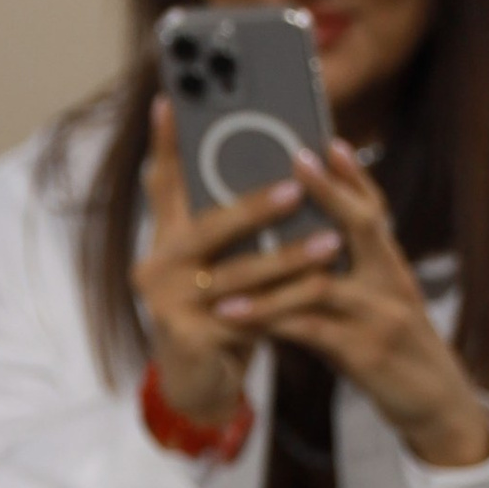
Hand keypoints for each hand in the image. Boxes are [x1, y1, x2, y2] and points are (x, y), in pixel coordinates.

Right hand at [132, 101, 310, 429]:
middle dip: (256, 206)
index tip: (170, 101)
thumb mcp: (220, 267)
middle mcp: (158, 266)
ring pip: (237, 273)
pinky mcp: (189, 338)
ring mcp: (169, 303)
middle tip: (298, 186)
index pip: (163, 184)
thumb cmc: (219, 315)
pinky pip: (250, 314)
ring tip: (330, 242)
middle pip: (208, 226)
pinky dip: (289, 301)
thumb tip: (285, 175)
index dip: (166, 144)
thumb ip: (231, 230)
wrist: (199, 386)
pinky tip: (321, 288)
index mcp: (165, 240)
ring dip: (287, 256)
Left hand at [209, 143, 488, 467]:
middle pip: (362, 225)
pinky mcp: (365, 353)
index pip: (375, 212)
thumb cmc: (398, 355)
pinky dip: (268, 319)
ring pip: (322, 281)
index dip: (354, 177)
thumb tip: (297, 251)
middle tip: (293, 162)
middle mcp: (392, 283)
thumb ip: (346, 280)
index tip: (331, 142)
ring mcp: (381, 317)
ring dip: (270, 270)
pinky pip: (309, 330)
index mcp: (393, 269)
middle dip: (328, 192)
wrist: (438, 408)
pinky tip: (233, 316)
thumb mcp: (380, 309)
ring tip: (225, 259)